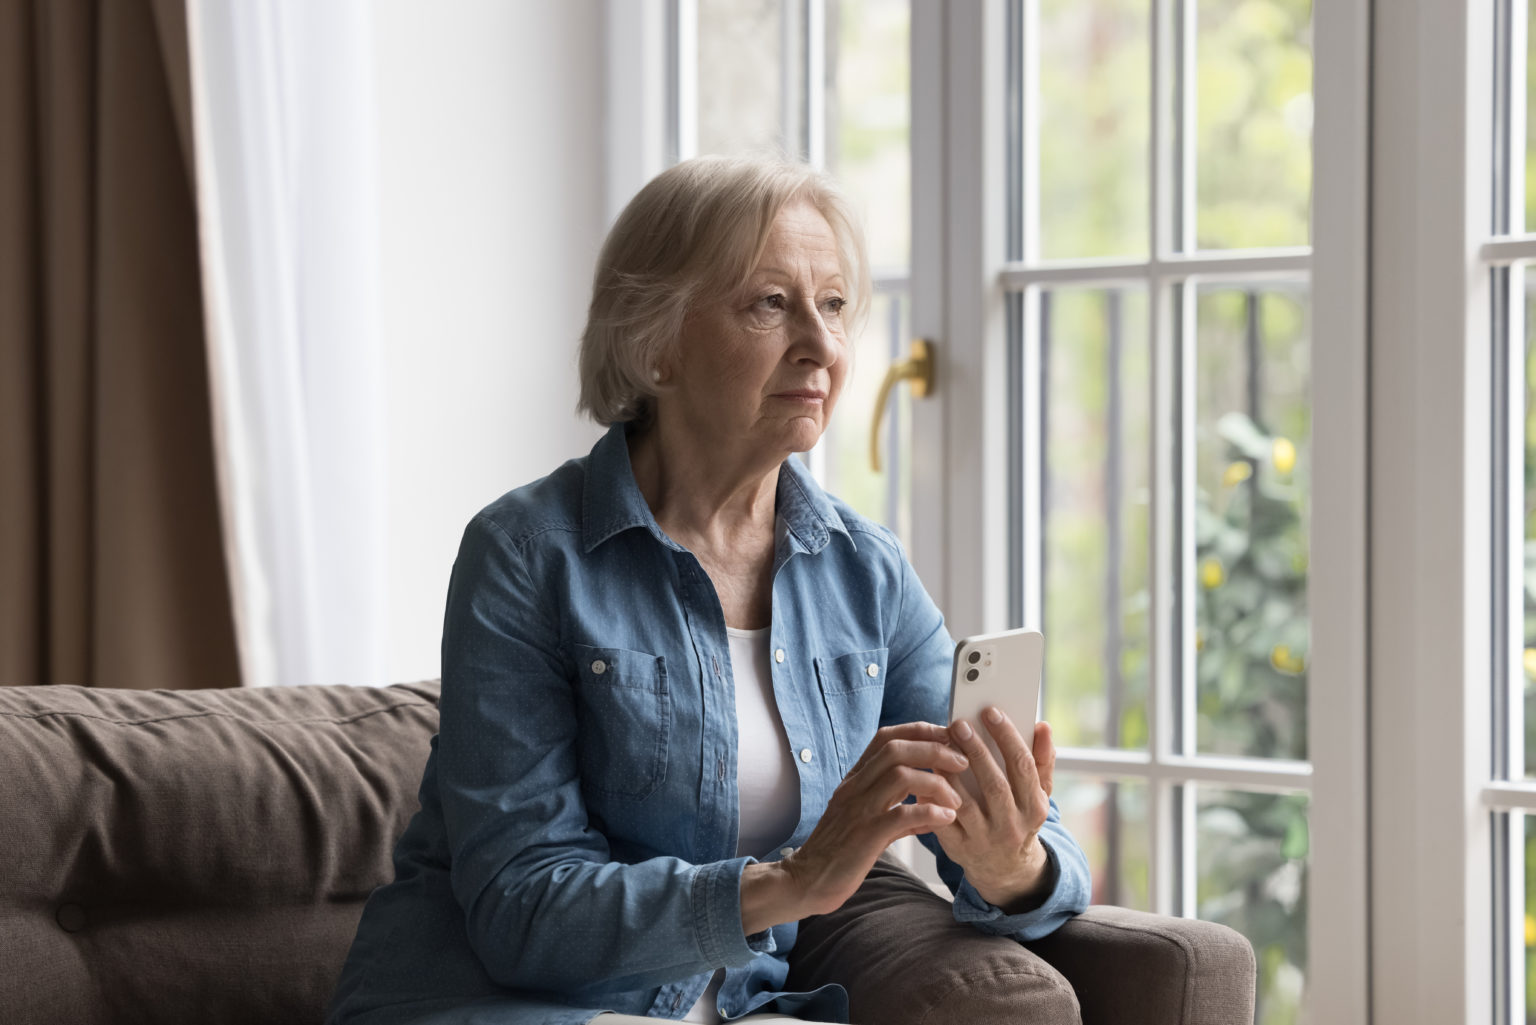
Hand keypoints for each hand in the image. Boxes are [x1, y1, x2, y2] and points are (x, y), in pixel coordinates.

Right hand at [741, 721, 967, 932]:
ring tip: (956, 799)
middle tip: (962, 762)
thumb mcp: (867, 822)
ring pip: (899, 775)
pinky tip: (945, 819)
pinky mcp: (864, 836)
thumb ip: (897, 811)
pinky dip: (928, 813)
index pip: (886, 738)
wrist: (805, 881)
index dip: (921, 731)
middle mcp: (854, 787)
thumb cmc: (838, 852)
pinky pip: (900, 815)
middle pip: (896, 748)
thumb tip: (932, 810)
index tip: (948, 738)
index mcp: (854, 779)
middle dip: (935, 749)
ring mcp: (858, 810)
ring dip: (936, 782)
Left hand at [932, 709, 1056, 911]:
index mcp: (1034, 807)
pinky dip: (933, 797)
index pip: (1023, 767)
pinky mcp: (959, 849)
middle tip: (959, 724)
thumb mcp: (1038, 793)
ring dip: (950, 772)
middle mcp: (1012, 826)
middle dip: (976, 751)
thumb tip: (1042, 725)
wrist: (1005, 868)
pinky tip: (927, 774)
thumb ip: (1042, 760)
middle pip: (994, 784)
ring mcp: (984, 840)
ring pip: (964, 803)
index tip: (991, 712)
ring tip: (939, 745)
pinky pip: (942, 820)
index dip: (1007, 737)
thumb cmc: (1020, 817)